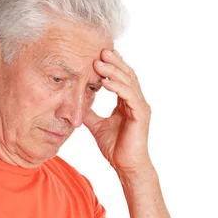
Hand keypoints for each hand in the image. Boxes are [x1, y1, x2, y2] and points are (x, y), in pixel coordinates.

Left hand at [82, 48, 152, 174]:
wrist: (126, 166)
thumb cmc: (115, 148)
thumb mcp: (97, 126)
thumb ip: (91, 113)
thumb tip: (77, 104)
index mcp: (127, 102)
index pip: (120, 78)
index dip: (111, 66)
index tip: (97, 56)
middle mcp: (135, 102)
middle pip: (126, 75)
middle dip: (113, 63)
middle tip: (100, 51)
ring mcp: (139, 107)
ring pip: (128, 82)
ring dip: (113, 72)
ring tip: (100, 62)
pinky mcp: (140, 115)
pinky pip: (129, 96)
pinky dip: (117, 87)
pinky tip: (105, 82)